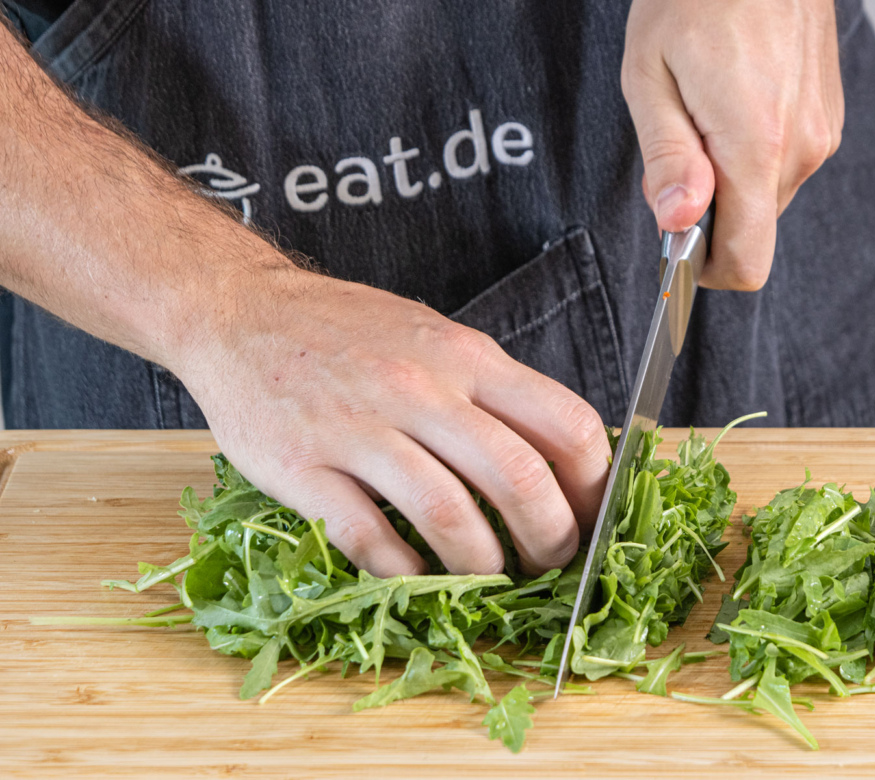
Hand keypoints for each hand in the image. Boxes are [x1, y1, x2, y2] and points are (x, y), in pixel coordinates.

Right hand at [177, 267, 611, 576]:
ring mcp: (360, 427)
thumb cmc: (345, 330)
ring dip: (483, 564)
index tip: (593, 516)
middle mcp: (421, 388)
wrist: (238, 311)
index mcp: (465, 357)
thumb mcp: (435, 335)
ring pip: (449, 513)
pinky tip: (415, 576)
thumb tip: (557, 456)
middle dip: (551, 536)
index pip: (563, 424)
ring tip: (491, 579)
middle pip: (517, 476)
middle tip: (551, 563)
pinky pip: (367, 535)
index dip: (594, 483)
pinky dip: (402, 570)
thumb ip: (490, 389)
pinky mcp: (302, 467)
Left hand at [622, 0, 843, 289]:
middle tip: (681, 145)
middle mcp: (801, 147)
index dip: (705, 269)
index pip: (746, 261)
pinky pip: (784, 163)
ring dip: (731, 177)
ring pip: (766, 196)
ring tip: (707, 112)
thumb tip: (678, 223)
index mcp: (756, 144)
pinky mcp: (828, 119)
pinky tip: (735, 102)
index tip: (678, 243)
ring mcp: (822, 133)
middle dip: (709, 209)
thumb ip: (668, 158)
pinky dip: (754, 152)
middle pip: (752, 229)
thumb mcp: (651, 77)